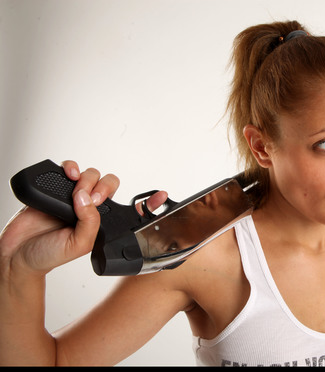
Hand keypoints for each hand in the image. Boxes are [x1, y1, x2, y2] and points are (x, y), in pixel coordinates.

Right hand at [0, 161, 165, 276]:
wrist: (18, 253)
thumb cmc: (50, 254)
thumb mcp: (80, 244)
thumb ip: (90, 223)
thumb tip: (88, 199)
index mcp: (102, 222)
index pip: (128, 208)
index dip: (147, 202)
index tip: (161, 196)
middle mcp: (90, 207)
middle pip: (109, 183)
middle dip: (105, 186)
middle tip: (94, 199)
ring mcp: (73, 196)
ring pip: (91, 174)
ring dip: (88, 178)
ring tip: (77, 193)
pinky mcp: (55, 188)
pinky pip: (69, 168)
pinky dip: (71, 167)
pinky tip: (69, 175)